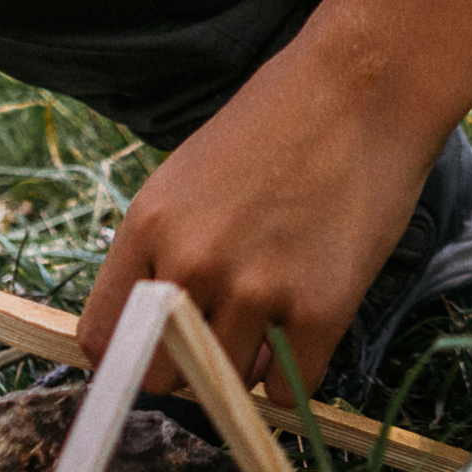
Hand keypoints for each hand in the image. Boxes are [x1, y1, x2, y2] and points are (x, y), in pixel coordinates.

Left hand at [76, 42, 448, 402]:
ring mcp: (256, 288)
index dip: (130, 349)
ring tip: (279, 310)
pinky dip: (297, 371)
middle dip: (189, 366)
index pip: (103, 337)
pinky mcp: (319, 308)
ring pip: (228, 386)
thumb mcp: (192, 172)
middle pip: (160, 377)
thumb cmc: (282, 117)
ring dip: (249, 364)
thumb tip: (168, 332)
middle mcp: (191, 263)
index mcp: (149, 224)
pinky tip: (310, 324)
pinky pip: (290, 388)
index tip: (157, 346)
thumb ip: (169, 246)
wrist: (368, 84)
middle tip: (226, 330)